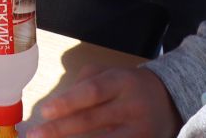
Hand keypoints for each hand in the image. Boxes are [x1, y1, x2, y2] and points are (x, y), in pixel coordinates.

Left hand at [30, 67, 178, 137]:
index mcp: (121, 82)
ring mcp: (140, 131)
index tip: (44, 111)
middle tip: (35, 135)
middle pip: (92, 120)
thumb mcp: (109, 73)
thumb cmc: (127, 85)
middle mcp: (132, 106)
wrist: (170, 99)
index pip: (92, 92)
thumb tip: (57, 104)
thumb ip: (84, 83)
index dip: (67, 102)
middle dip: (60, 130)